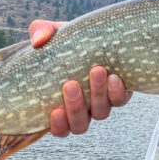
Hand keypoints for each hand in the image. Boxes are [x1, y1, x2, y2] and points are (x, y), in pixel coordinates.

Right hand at [28, 19, 132, 136]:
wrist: (96, 36)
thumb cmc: (66, 42)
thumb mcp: (52, 34)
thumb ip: (40, 32)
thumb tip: (38, 40)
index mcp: (61, 104)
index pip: (59, 127)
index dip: (57, 125)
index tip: (55, 111)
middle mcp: (83, 110)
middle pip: (80, 124)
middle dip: (76, 107)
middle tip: (71, 84)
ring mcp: (102, 102)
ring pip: (101, 113)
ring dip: (98, 94)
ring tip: (96, 71)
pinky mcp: (121, 92)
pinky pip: (121, 100)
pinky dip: (118, 91)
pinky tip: (114, 77)